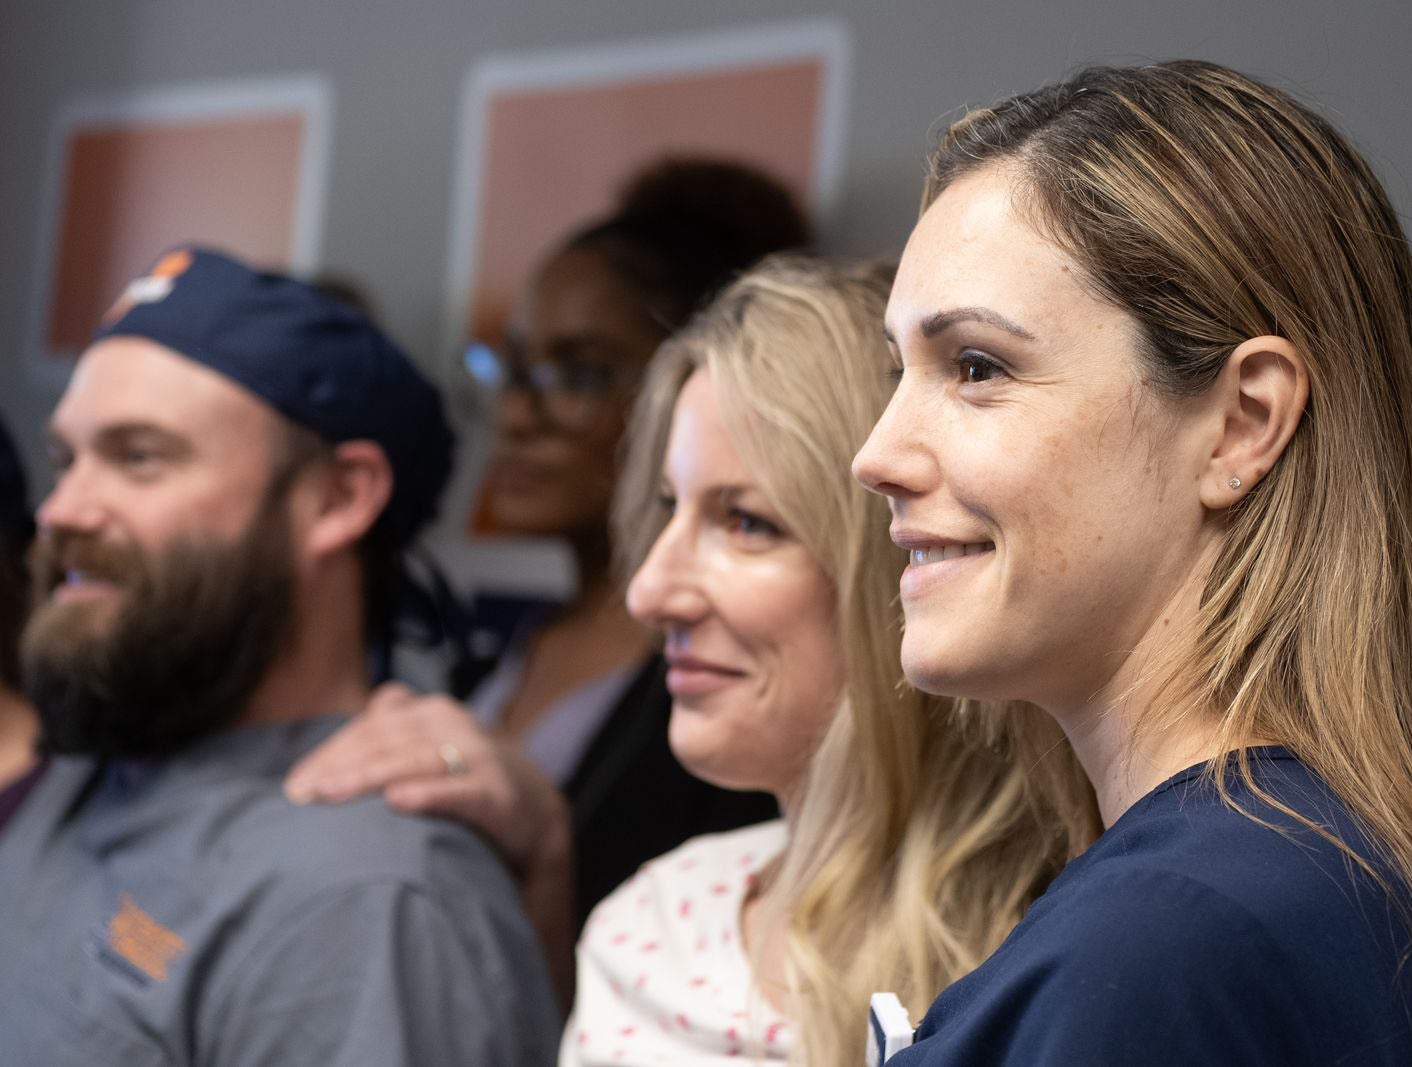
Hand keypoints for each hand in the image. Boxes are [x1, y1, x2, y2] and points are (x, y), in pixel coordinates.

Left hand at [283, 683, 575, 1003]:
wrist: (537, 818)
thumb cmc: (469, 784)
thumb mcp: (431, 751)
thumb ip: (392, 735)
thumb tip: (352, 718)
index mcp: (432, 713)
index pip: (370, 727)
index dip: (330, 753)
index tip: (294, 786)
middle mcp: (455, 725)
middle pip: (387, 740)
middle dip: (339, 766)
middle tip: (301, 795)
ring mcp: (479, 756)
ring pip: (416, 759)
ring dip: (370, 775)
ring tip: (331, 794)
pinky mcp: (500, 794)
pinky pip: (461, 791)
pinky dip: (431, 794)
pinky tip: (399, 801)